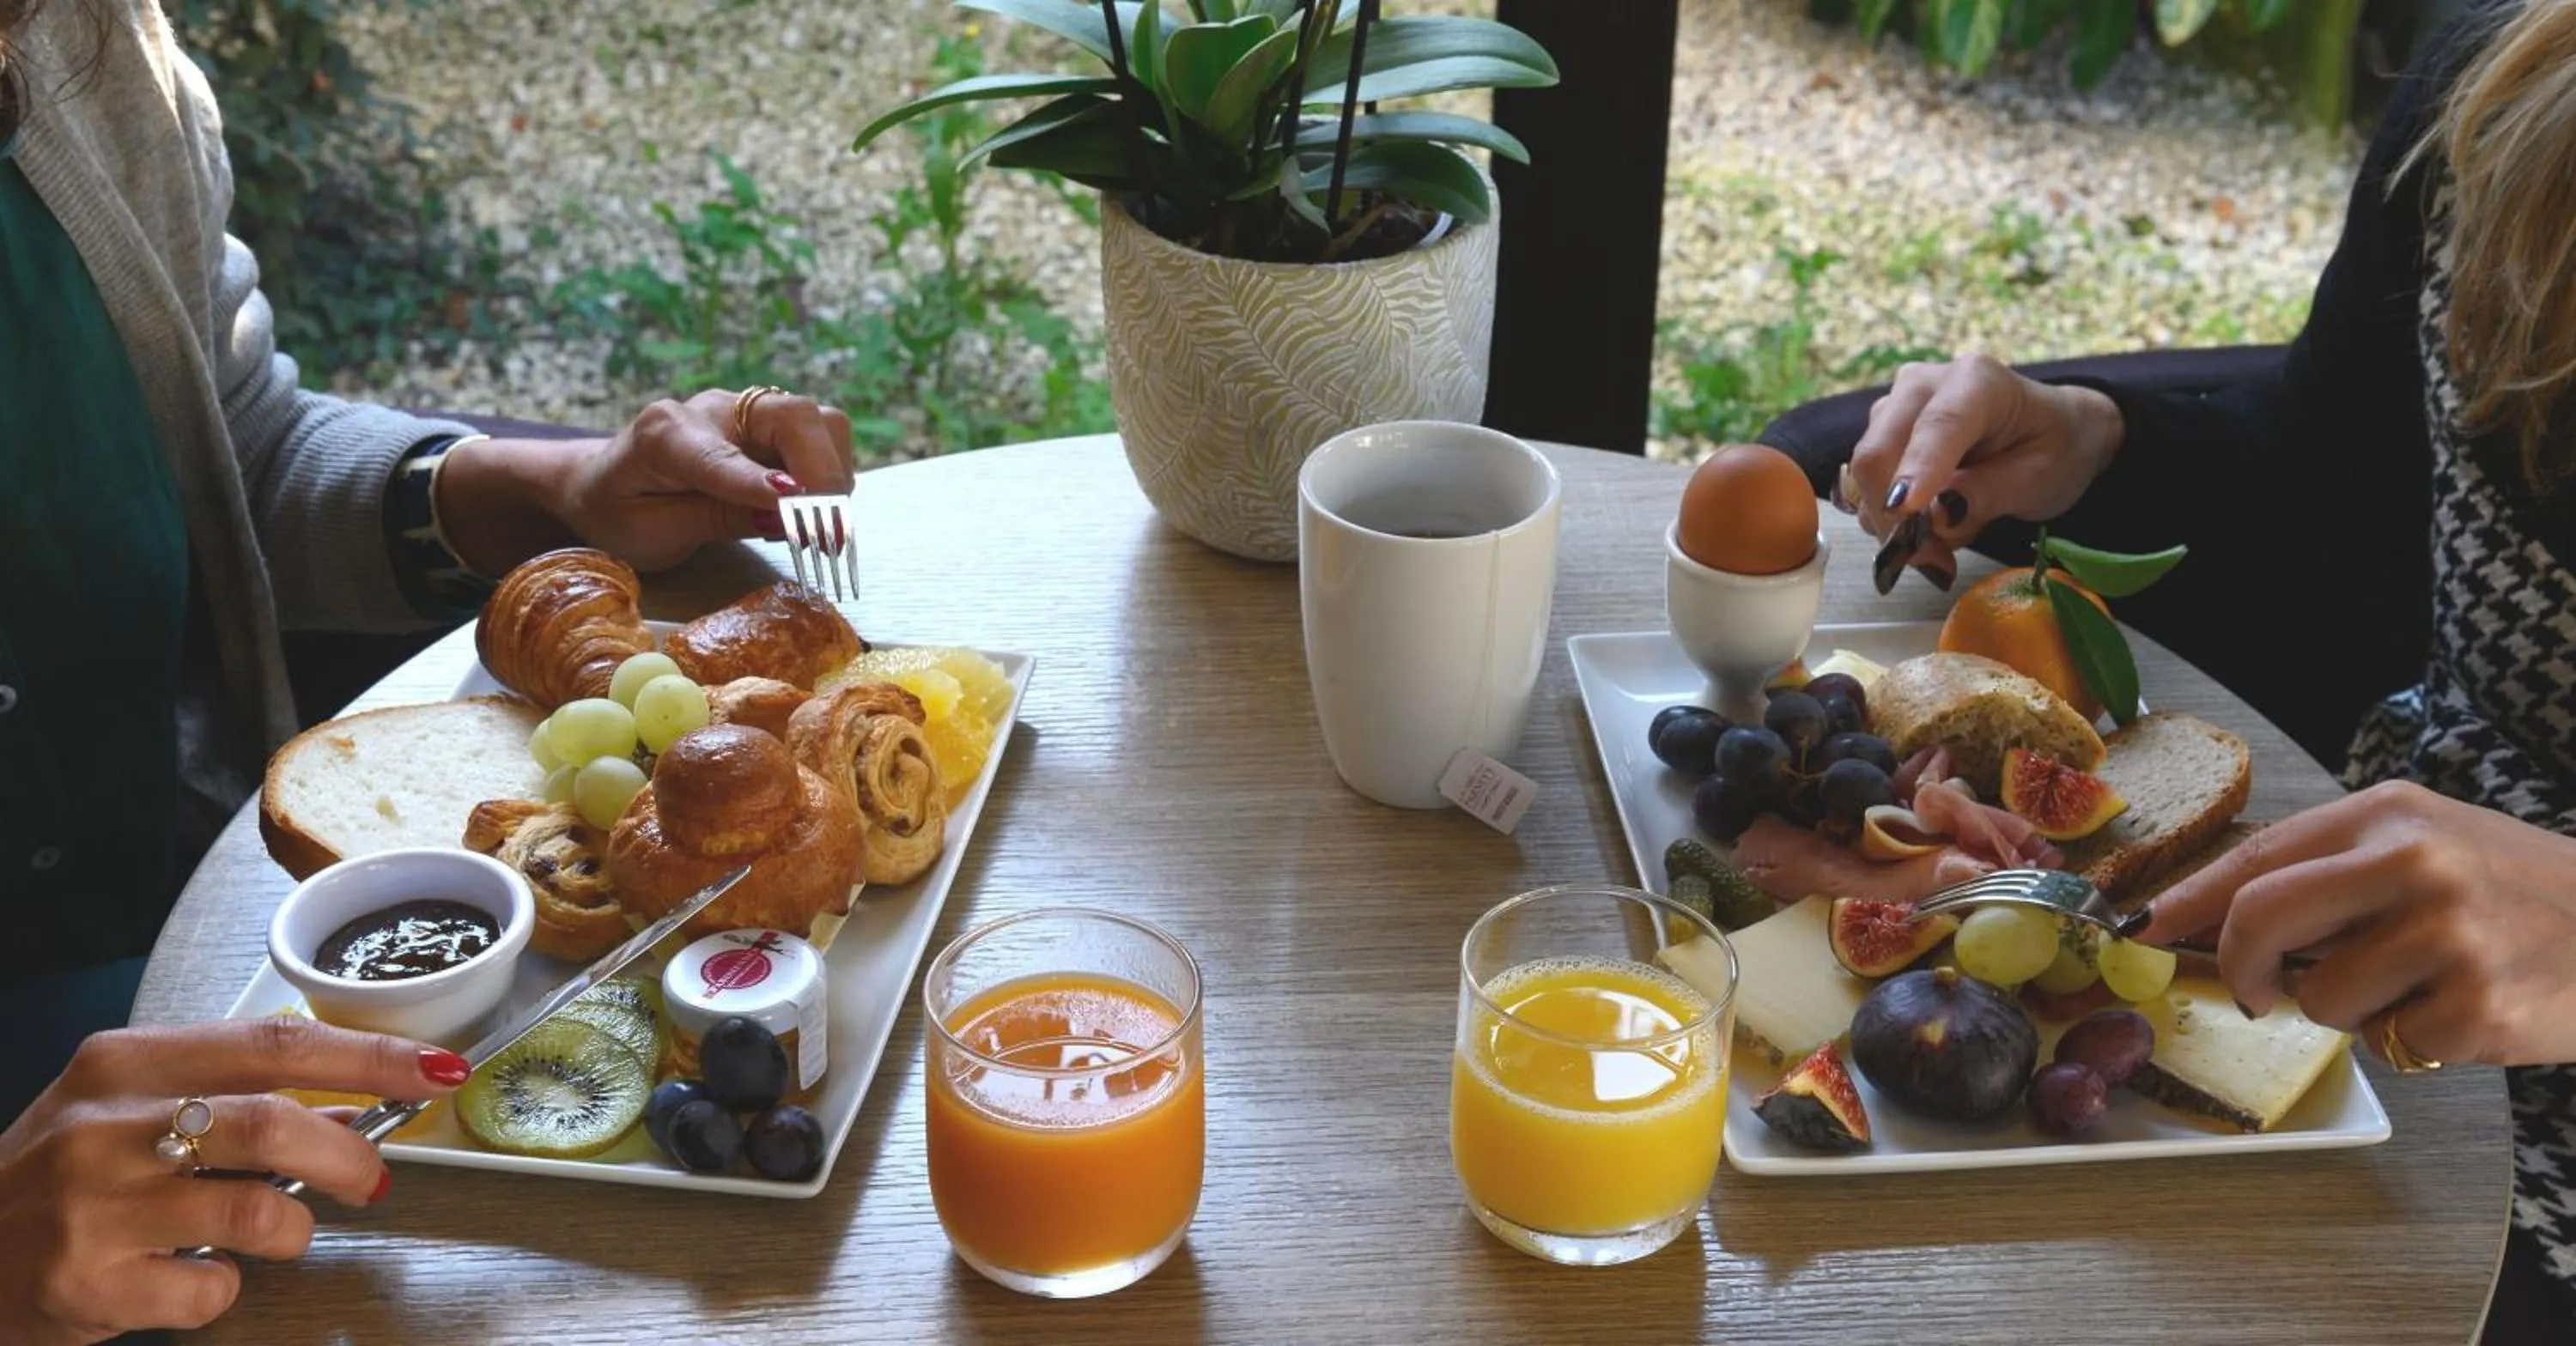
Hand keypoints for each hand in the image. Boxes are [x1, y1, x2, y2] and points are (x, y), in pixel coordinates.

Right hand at [0, 1018, 467, 1345]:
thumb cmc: (60, 1175)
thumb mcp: (130, 1107)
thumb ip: (231, 1094)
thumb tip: (350, 1099)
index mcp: (126, 1064)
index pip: (275, 1043)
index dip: (370, 1057)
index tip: (434, 1070)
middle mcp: (105, 1127)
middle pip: (272, 1123)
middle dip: (349, 1154)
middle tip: (374, 1177)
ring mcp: (94, 1207)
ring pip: (254, 1212)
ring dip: (294, 1227)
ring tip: (279, 1231)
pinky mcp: (88, 1282)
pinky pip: (207, 1291)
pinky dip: (224, 1291)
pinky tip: (195, 1277)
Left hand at [438, 387, 858, 575]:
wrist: (600, 483)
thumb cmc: (619, 512)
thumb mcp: (653, 532)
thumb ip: (716, 519)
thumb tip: (785, 516)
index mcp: (663, 435)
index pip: (720, 455)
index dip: (757, 481)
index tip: (792, 503)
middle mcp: (711, 410)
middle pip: (794, 415)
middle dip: (822, 472)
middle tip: (829, 531)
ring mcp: (745, 411)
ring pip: (820, 421)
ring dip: (833, 473)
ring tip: (818, 523)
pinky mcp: (768, 425)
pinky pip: (821, 438)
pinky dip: (830, 475)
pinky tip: (808, 510)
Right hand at [1845, 354, 2124, 584]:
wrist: (2050, 432)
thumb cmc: (2053, 448)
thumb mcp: (2040, 477)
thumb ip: (1990, 493)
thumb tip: (1938, 518)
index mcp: (1977, 381)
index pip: (1939, 424)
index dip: (1918, 469)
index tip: (1904, 513)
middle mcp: (1923, 385)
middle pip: (1878, 451)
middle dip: (1893, 516)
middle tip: (1933, 563)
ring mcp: (1894, 409)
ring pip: (1866, 475)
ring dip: (1892, 525)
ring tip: (1940, 553)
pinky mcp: (1881, 436)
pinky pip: (1867, 488)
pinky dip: (1890, 522)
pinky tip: (1926, 533)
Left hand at [2140, 780, 2575, 1068]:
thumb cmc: (2517, 890)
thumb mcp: (2426, 843)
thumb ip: (2329, 870)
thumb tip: (2210, 913)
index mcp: (2389, 813)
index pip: (2257, 857)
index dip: (2185, 899)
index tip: (2140, 927)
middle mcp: (2414, 864)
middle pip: (2260, 919)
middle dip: (2238, 965)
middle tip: (2256, 990)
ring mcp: (2447, 936)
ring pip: (2321, 997)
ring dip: (2348, 1009)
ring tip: (2413, 984)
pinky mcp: (2476, 1008)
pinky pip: (2389, 1045)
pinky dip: (2412, 1040)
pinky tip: (2461, 1009)